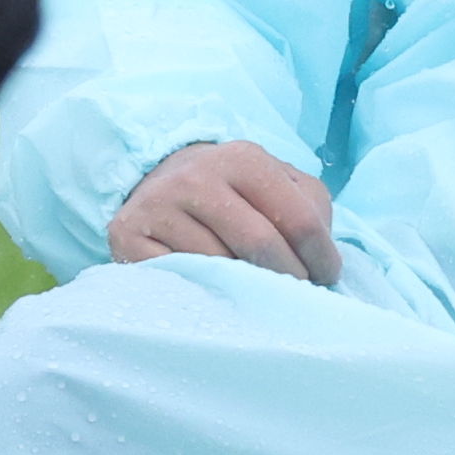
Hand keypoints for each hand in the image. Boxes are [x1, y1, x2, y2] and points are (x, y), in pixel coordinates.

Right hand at [108, 140, 338, 285]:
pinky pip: (178, 279)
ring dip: (245, 290)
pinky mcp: (128, 235)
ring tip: (253, 292)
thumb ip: (311, 209)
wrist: (159, 182)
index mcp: (243, 159)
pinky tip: (211, 291)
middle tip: (294, 296)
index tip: (326, 278)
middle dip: (287, 278)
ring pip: (219, 267)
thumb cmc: (233, 194)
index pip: (299, 219)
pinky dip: (202, 292)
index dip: (321, 258)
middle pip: (260, 245)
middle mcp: (198, 176)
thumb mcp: (278, 185)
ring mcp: (159, 205)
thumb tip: (321, 260)